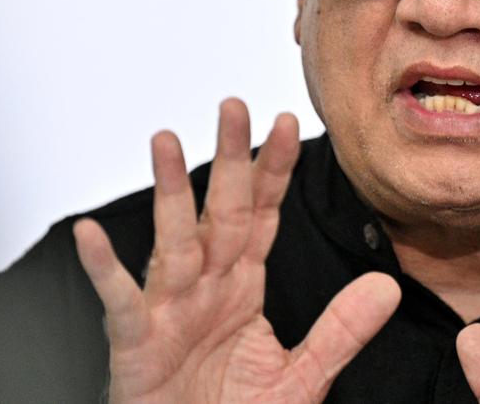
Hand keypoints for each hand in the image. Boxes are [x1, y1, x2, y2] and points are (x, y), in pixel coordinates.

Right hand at [73, 99, 400, 402]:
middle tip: (234, 104)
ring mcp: (168, 311)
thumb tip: (387, 287)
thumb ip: (341, 331)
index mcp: (240, 285)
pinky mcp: (136, 344)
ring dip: (169, 192)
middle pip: (220, 212)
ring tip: (165, 141)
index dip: (272, 171)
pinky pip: (122, 302)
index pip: (260, 215)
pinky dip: (105, 269)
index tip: (287, 123)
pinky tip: (92, 234)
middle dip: (229, 159)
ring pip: (173, 241)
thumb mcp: (301, 376)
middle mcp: (204, 287)